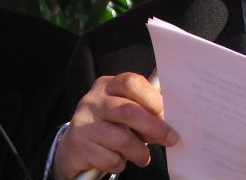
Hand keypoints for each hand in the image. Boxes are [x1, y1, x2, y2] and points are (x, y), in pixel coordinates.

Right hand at [53, 73, 177, 179]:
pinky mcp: (78, 147)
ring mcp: (83, 124)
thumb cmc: (109, 124)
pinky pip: (109, 158)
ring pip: (121, 139)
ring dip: (140, 152)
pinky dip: (121, 163)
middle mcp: (92, 101)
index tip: (167, 114)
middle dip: (154, 127)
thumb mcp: (123, 107)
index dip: (152, 98)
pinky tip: (120, 160)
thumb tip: (173, 113)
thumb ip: (143, 105)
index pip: (131, 83)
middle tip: (170, 138)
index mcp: (108, 85)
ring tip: (144, 156)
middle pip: (128, 111)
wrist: (73, 147)